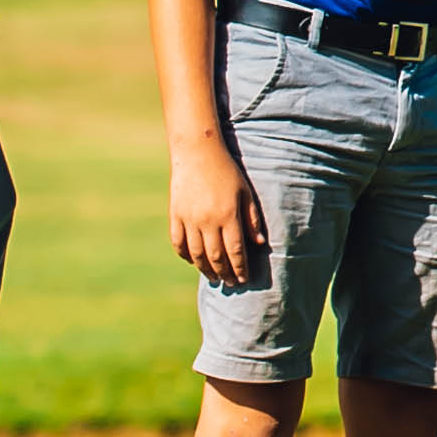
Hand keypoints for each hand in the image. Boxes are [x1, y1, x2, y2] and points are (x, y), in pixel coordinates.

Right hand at [167, 136, 265, 285]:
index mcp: (227, 215)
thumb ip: (251, 219)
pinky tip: (192, 261)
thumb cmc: (227, 171)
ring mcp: (189, 219)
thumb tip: (260, 244)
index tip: (244, 280)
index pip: (235, 251)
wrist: (196, 152)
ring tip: (214, 277)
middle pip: (216, 257)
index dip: (240, 268)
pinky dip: (185, 255)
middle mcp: (207, 220)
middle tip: (231, 283)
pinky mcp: (175, 214)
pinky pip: (178, 242)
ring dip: (205, 269)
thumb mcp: (245, 192)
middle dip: (225, 273)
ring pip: (196, 254)